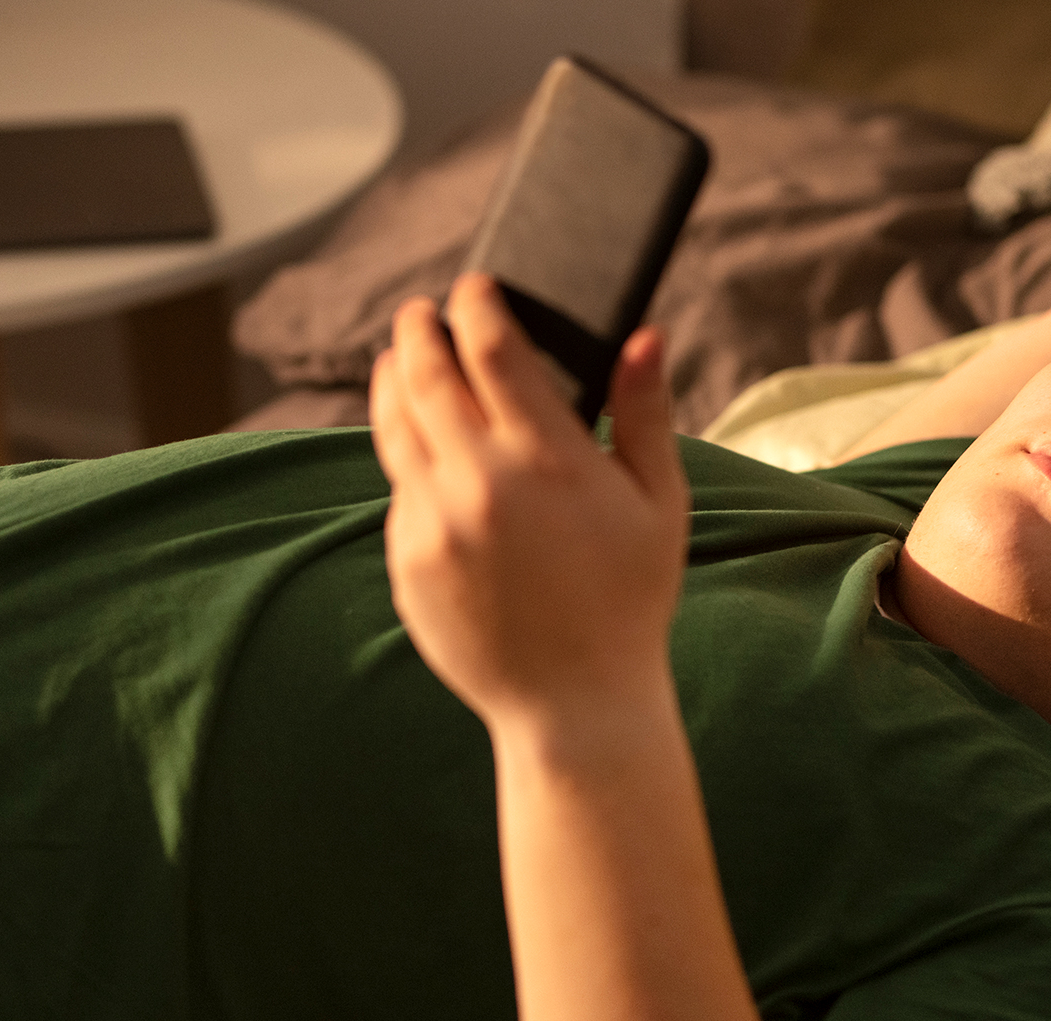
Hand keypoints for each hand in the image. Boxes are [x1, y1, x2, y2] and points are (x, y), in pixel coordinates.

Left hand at [369, 274, 689, 729]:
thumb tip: (643, 334)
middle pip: (425, 375)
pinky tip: (423, 449)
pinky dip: (408, 458)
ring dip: (393, 381)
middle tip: (422, 312)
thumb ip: (644, 413)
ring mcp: (433, 523)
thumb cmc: (629, 599)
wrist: (574, 703)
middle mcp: (478, 484)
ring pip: (394, 428)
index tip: (476, 287)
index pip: (491, 348)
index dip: (477, 305)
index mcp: (546, 460)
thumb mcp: (657, 503)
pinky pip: (399, 490)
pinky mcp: (407, 560)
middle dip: (420, 331)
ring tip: (399, 360)